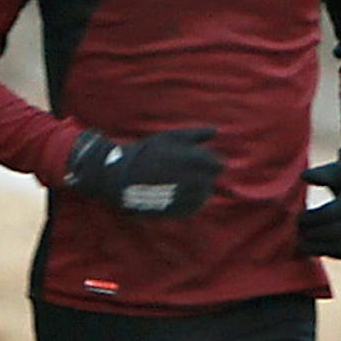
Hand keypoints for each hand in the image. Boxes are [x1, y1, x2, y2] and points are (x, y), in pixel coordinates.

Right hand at [64, 127, 220, 217]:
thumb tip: (216, 130)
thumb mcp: (170, 137)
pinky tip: (181, 195)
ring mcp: (185, 196)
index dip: (211, 163)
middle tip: (189, 173)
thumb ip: (196, 134)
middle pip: (211, 180)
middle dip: (204, 176)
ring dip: (199, 190)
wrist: (122, 174)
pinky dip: (191, 202)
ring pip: (204, 195)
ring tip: (183, 184)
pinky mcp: (176, 210)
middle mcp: (192, 178)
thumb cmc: (147, 152)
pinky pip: (193, 208)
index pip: (218, 165)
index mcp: (193, 159)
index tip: (201, 162)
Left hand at [297, 160, 340, 257]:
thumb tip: (304, 177)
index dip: (312, 218)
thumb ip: (320, 173)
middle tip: (298, 229)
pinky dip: (325, 252)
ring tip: (301, 243)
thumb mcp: (335, 169)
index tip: (299, 216)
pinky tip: (309, 247)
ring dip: (318, 247)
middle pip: (335, 232)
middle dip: (313, 233)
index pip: (331, 214)